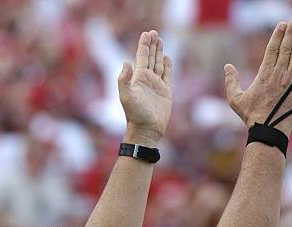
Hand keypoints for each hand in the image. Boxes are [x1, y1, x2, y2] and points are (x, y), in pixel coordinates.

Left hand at [119, 30, 171, 146]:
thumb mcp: (126, 96)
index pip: (141, 56)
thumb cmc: (135, 114)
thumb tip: (126, 62)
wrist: (147, 129)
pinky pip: (167, 75)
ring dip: (159, 52)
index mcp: (138, 77)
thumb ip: (123, 79)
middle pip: (150, 57)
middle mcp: (147, 79)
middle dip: (152, 45)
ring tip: (160, 40)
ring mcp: (156, 85)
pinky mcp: (165, 92)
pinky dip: (167, 66)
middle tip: (154, 33)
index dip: (144, 44)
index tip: (147, 33)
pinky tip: (167, 58)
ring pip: (158, 64)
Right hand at [224, 19, 291, 136]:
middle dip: (291, 34)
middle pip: (286, 49)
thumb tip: (227, 66)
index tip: (282, 25)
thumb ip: (231, 81)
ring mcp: (291, 82)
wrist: (267, 130)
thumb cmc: (250, 116)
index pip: (272, 50)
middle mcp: (278, 75)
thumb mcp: (235, 99)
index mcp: (263, 75)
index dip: (277, 35)